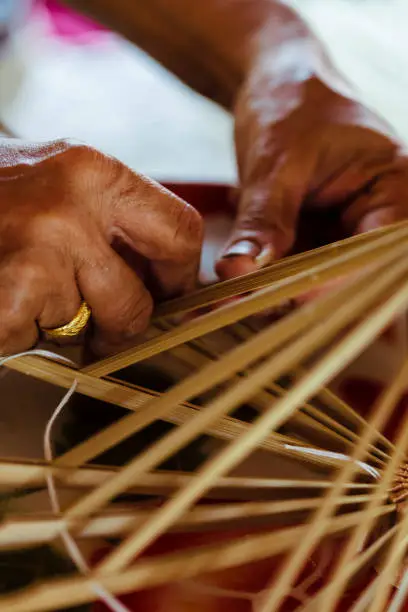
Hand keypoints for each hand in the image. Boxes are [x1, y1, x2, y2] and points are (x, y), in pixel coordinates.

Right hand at [0, 138, 201, 354]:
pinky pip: (35, 342)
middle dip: (123, 325)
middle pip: (139, 300)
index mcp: (95, 171)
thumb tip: (165, 278)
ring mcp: (37, 252)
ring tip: (22, 289)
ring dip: (59, 327)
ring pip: (85, 329)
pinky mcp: (8, 296)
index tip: (164, 295)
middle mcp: (72, 206)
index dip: (177, 276)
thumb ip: (111, 220)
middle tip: (101, 326)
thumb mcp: (58, 183)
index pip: (180, 231)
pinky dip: (18, 335)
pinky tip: (0, 301)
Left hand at [216, 76, 407, 279]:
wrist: (278, 85)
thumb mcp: (276, 161)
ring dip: (271, 290)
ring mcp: (345, 230)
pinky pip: (293, 268)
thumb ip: (262, 219)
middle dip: (294, 292)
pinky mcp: (317, 236)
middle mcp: (376, 217)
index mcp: (393, 188)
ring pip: (314, 278)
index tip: (283, 297)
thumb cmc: (291, 103)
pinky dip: (263, 275)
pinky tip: (231, 275)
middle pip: (345, 273)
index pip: (372, 251)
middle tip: (243, 301)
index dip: (331, 281)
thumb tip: (239, 271)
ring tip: (227, 294)